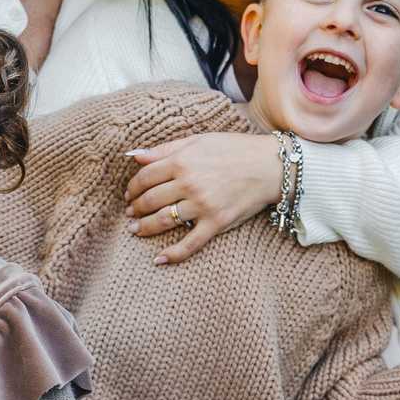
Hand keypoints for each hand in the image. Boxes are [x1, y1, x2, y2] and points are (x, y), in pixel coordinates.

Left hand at [123, 133, 280, 261]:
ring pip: (163, 221)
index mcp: (183, 161)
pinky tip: (159, 259)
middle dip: (135, 208)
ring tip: (136, 230)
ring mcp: (202, 205)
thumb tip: (136, 155)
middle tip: (130, 212)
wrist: (270, 166)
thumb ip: (166, 148)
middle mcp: (189, 183)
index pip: (145, 177)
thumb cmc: (235, 149)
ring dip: (145, 227)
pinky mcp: (216, 223)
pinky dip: (173, 254)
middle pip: (150, 200)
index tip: (129, 194)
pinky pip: (190, 243)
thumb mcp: (199, 140)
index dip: (132, 187)